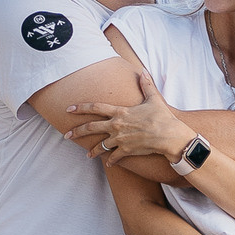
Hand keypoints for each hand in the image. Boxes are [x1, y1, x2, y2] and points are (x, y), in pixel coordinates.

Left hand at [67, 71, 192, 163]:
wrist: (168, 136)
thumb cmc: (162, 117)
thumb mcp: (154, 99)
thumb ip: (146, 85)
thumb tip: (143, 71)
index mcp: (120, 112)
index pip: (95, 107)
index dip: (80, 107)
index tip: (69, 109)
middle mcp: (116, 125)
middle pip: (91, 128)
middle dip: (77, 131)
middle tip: (67, 135)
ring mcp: (120, 139)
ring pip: (101, 145)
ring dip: (93, 151)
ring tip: (87, 155)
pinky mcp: (126, 150)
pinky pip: (114, 157)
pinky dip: (111, 161)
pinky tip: (108, 164)